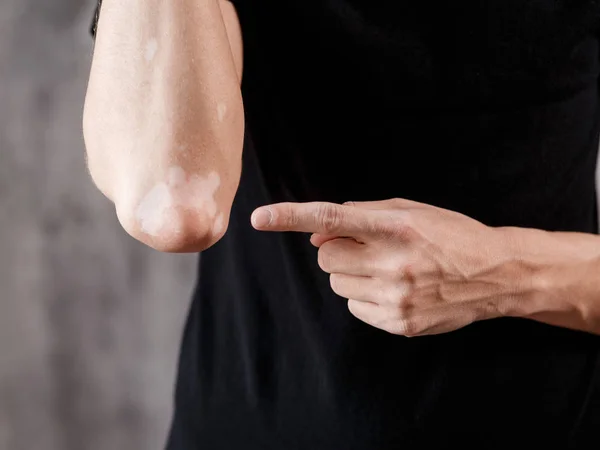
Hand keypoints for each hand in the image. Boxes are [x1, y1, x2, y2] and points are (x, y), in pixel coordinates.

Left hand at [251, 199, 529, 336]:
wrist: (495, 274)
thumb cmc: (450, 234)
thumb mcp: (410, 211)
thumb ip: (360, 214)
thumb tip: (316, 233)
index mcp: (396, 227)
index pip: (332, 218)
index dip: (292, 217)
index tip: (259, 218)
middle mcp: (394, 263)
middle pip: (326, 257)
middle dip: (336, 250)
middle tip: (365, 248)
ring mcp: (397, 298)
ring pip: (338, 284)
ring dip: (352, 274)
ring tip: (387, 269)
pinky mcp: (400, 323)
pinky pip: (355, 308)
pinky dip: (366, 296)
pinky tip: (396, 289)